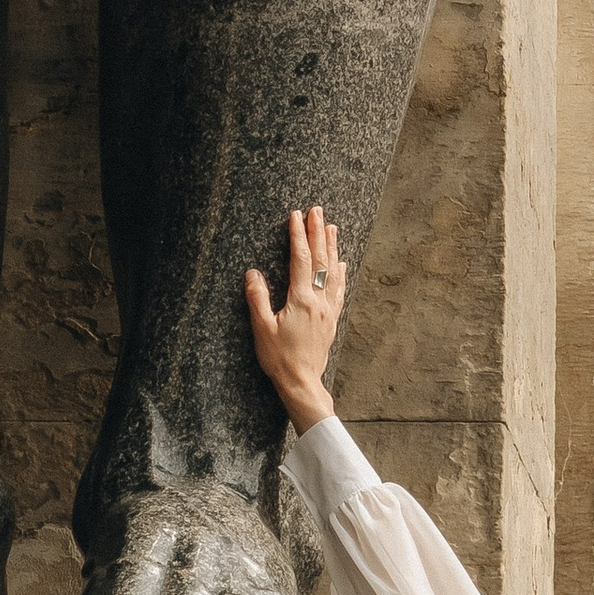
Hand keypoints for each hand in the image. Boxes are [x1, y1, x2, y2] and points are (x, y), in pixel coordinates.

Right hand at [244, 208, 345, 430]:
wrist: (301, 383)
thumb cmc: (279, 359)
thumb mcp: (261, 328)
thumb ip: (257, 298)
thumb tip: (253, 272)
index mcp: (301, 300)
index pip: (301, 259)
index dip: (298, 235)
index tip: (296, 215)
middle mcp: (319, 301)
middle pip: (321, 260)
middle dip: (318, 233)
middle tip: (318, 211)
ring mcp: (328, 311)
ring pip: (333, 272)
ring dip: (332, 248)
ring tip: (332, 227)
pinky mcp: (331, 321)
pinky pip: (339, 291)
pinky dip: (340, 274)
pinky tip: (341, 264)